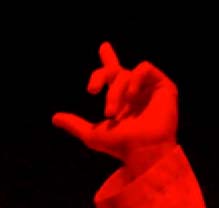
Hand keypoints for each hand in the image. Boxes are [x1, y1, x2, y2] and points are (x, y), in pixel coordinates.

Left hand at [52, 42, 177, 175]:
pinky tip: (131, 96)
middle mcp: (134, 92)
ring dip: (115, 91)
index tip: (103, 46)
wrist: (141, 150)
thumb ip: (74, 124)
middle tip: (91, 90)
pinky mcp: (164, 86)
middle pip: (113, 70)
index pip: (112, 75)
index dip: (109, 58)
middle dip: (99, 77)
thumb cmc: (119, 146)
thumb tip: (54, 118)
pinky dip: (134, 80)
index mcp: (120, 100)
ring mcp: (149, 88)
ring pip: (125, 73)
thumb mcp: (91, 134)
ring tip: (112, 112)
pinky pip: (144, 68)